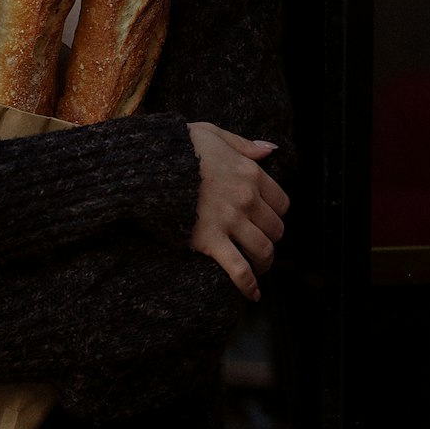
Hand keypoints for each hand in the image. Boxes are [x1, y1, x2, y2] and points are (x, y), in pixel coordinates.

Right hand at [187, 122, 289, 301]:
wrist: (148, 164)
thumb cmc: (177, 147)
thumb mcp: (212, 134)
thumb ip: (244, 144)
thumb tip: (271, 150)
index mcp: (250, 174)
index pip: (281, 203)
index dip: (275, 214)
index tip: (265, 220)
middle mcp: (247, 199)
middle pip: (275, 229)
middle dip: (269, 238)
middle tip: (258, 243)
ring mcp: (230, 221)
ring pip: (263, 251)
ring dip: (264, 263)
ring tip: (257, 267)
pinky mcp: (211, 241)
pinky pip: (239, 270)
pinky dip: (248, 286)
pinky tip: (252, 294)